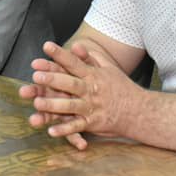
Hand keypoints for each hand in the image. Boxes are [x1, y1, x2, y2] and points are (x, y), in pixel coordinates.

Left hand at [22, 41, 141, 148]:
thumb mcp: (108, 68)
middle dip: (53, 80)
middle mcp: (91, 90)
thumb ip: (90, 57)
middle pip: (70, 84)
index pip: (74, 62)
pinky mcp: (94, 123)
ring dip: (54, 105)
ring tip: (37, 103)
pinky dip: (65, 130)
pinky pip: (77, 127)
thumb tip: (76, 44)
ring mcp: (92, 107)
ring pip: (70, 106)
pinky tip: (50, 131)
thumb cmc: (121, 87)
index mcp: (93, 75)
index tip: (46, 46)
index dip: (60, 54)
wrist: (140, 110)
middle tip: (36, 75)